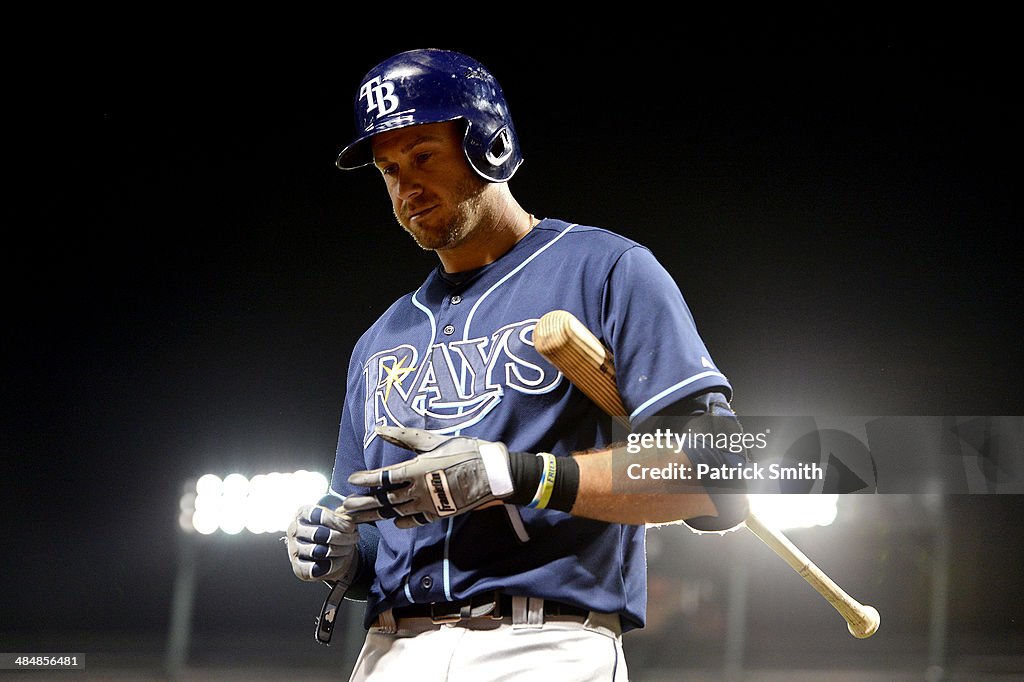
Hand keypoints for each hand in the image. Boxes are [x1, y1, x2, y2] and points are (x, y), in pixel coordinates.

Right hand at [286, 494, 359, 582]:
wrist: (332, 554)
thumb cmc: (335, 531)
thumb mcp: (339, 518)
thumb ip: (343, 514)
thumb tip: (351, 515)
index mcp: (302, 513)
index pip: (318, 515)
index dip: (337, 521)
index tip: (351, 527)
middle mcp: (294, 530)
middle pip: (320, 534)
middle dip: (342, 537)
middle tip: (354, 538)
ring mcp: (294, 550)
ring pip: (320, 551)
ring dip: (340, 550)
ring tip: (348, 548)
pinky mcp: (298, 568)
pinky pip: (317, 568)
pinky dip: (333, 565)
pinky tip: (339, 560)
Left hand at [343, 425, 514, 527]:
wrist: (494, 474)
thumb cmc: (466, 451)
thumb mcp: (435, 441)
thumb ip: (406, 437)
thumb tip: (380, 429)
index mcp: (418, 469)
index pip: (384, 477)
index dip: (366, 480)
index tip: (351, 481)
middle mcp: (420, 490)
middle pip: (385, 499)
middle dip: (363, 503)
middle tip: (345, 508)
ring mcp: (430, 504)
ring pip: (396, 512)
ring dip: (375, 514)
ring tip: (358, 517)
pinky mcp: (440, 513)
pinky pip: (416, 520)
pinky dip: (403, 521)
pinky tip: (393, 522)